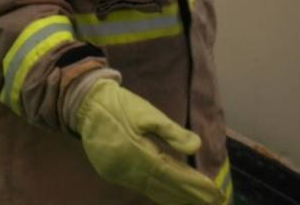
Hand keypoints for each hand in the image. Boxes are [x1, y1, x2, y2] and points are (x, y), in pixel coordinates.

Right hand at [75, 80, 225, 204]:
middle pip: (163, 186)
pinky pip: (140, 186)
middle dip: (188, 195)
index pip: (171, 174)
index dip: (192, 184)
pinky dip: (158, 191)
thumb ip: (172, 132)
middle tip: (213, 201)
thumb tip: (196, 146)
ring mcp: (118, 174)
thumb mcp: (148, 113)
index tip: (213, 192)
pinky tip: (169, 194)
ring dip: (174, 196)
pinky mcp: (112, 173)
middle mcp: (127, 169)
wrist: (87, 104)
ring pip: (151, 189)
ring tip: (195, 202)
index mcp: (137, 153)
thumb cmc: (121, 105)